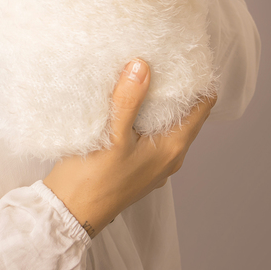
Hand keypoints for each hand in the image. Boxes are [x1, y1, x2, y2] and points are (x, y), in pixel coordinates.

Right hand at [42, 60, 216, 238]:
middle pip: (185, 114)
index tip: (187, 58)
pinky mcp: (136, 166)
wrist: (69, 213)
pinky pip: (150, 134)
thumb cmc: (92, 180)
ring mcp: (153, 164)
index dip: (198, 82)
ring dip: (159, 102)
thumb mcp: (112, 137)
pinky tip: (127, 101)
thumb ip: (129, 100)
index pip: (201, 108)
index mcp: (172, 149)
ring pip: (166, 124)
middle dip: (177, 88)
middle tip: (163, 56)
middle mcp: (169, 158)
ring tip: (144, 72)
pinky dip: (145, 115)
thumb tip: (142, 65)